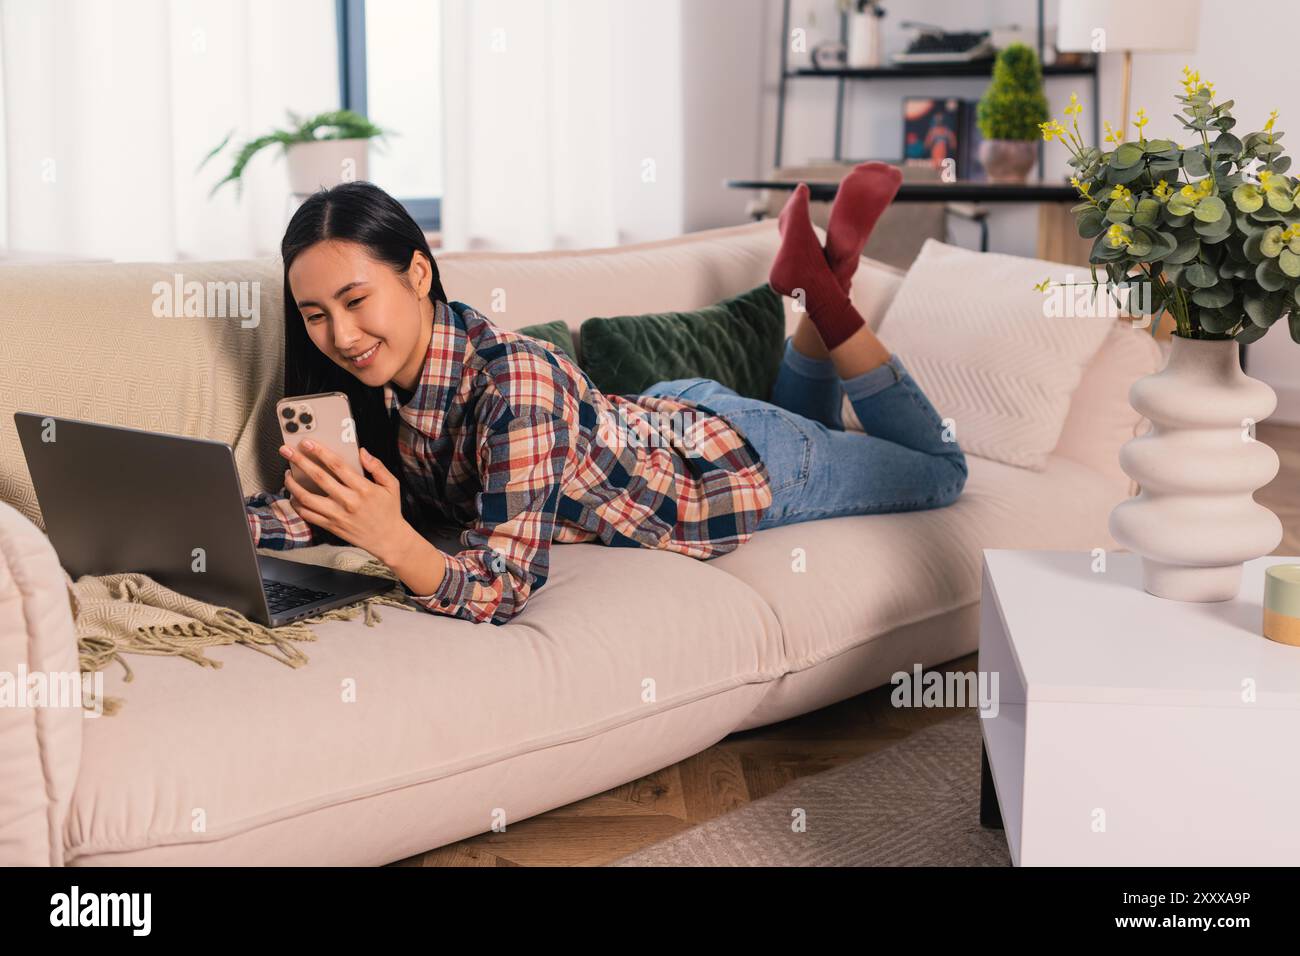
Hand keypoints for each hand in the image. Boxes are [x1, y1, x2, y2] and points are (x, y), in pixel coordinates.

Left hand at [281, 440, 415, 565]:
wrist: (387, 539)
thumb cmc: (389, 511)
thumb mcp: (392, 485)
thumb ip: (377, 467)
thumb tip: (363, 452)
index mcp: (363, 488)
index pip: (337, 465)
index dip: (320, 452)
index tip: (307, 443)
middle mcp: (348, 501)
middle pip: (318, 477)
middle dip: (300, 461)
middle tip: (287, 451)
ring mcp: (337, 515)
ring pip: (307, 498)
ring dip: (293, 484)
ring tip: (287, 474)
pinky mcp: (331, 526)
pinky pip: (308, 514)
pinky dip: (297, 504)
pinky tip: (294, 495)